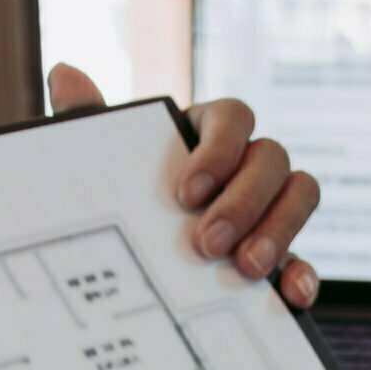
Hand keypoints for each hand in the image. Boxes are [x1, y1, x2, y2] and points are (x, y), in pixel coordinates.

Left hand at [47, 63, 321, 307]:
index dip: (219, 150)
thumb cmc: (121, 199)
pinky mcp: (280, 256)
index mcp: (207, 132)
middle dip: (244, 201)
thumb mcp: (103, 167)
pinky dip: (303, 274)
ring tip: (243, 269)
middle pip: (272, 158)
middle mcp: (247, 164)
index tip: (185, 194)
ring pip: (301, 194)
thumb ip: (88, 123)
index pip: (234, 116)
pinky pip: (307, 257)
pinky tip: (289, 295)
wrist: (131, 264)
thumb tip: (64, 75)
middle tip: (207, 243)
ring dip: (279, 230)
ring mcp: (270, 209)